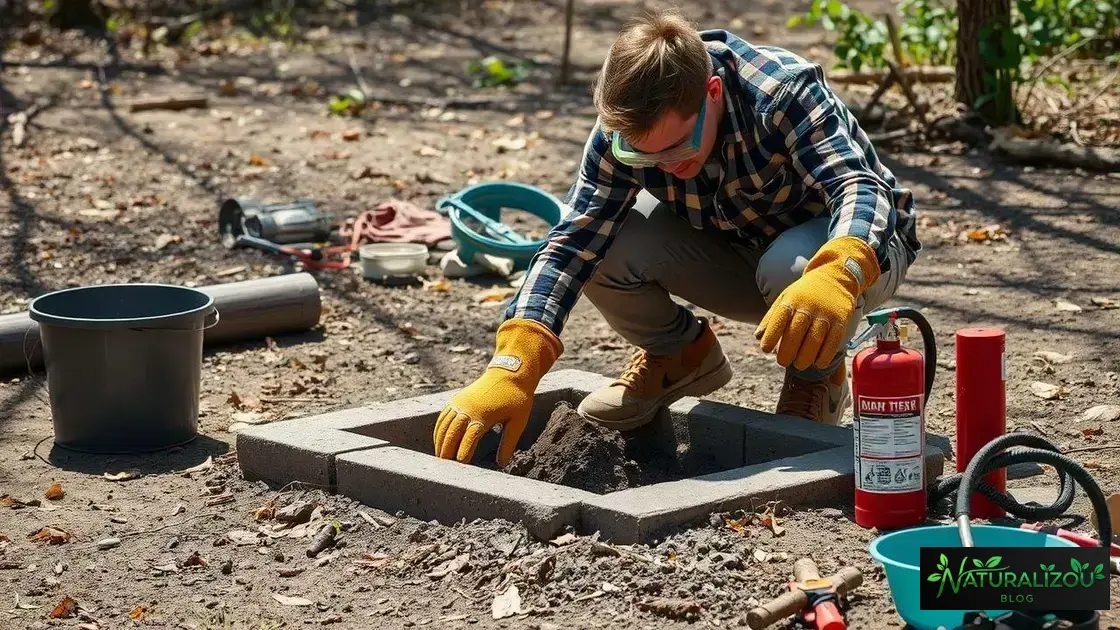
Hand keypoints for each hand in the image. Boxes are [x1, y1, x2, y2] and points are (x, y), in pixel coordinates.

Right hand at [434, 318, 561, 466]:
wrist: (510, 370)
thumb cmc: (517, 397)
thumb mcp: (518, 421)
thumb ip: (508, 443)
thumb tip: (501, 464)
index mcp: (483, 415)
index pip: (469, 437)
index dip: (463, 451)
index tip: (460, 464)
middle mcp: (467, 408)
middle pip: (452, 433)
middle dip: (446, 450)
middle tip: (444, 468)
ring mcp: (460, 402)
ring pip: (444, 425)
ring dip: (440, 442)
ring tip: (440, 458)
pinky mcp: (457, 399)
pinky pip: (443, 417)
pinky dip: (439, 430)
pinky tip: (439, 441)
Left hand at [755, 236, 879, 370]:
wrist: (835, 275)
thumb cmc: (805, 292)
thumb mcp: (786, 298)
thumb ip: (772, 317)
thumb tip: (757, 337)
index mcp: (792, 301)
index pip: (779, 319)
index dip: (771, 335)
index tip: (765, 350)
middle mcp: (808, 306)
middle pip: (796, 332)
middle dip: (787, 350)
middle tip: (782, 362)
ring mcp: (825, 313)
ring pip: (815, 338)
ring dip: (806, 356)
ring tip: (799, 365)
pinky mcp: (840, 319)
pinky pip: (833, 340)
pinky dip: (826, 354)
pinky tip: (819, 364)